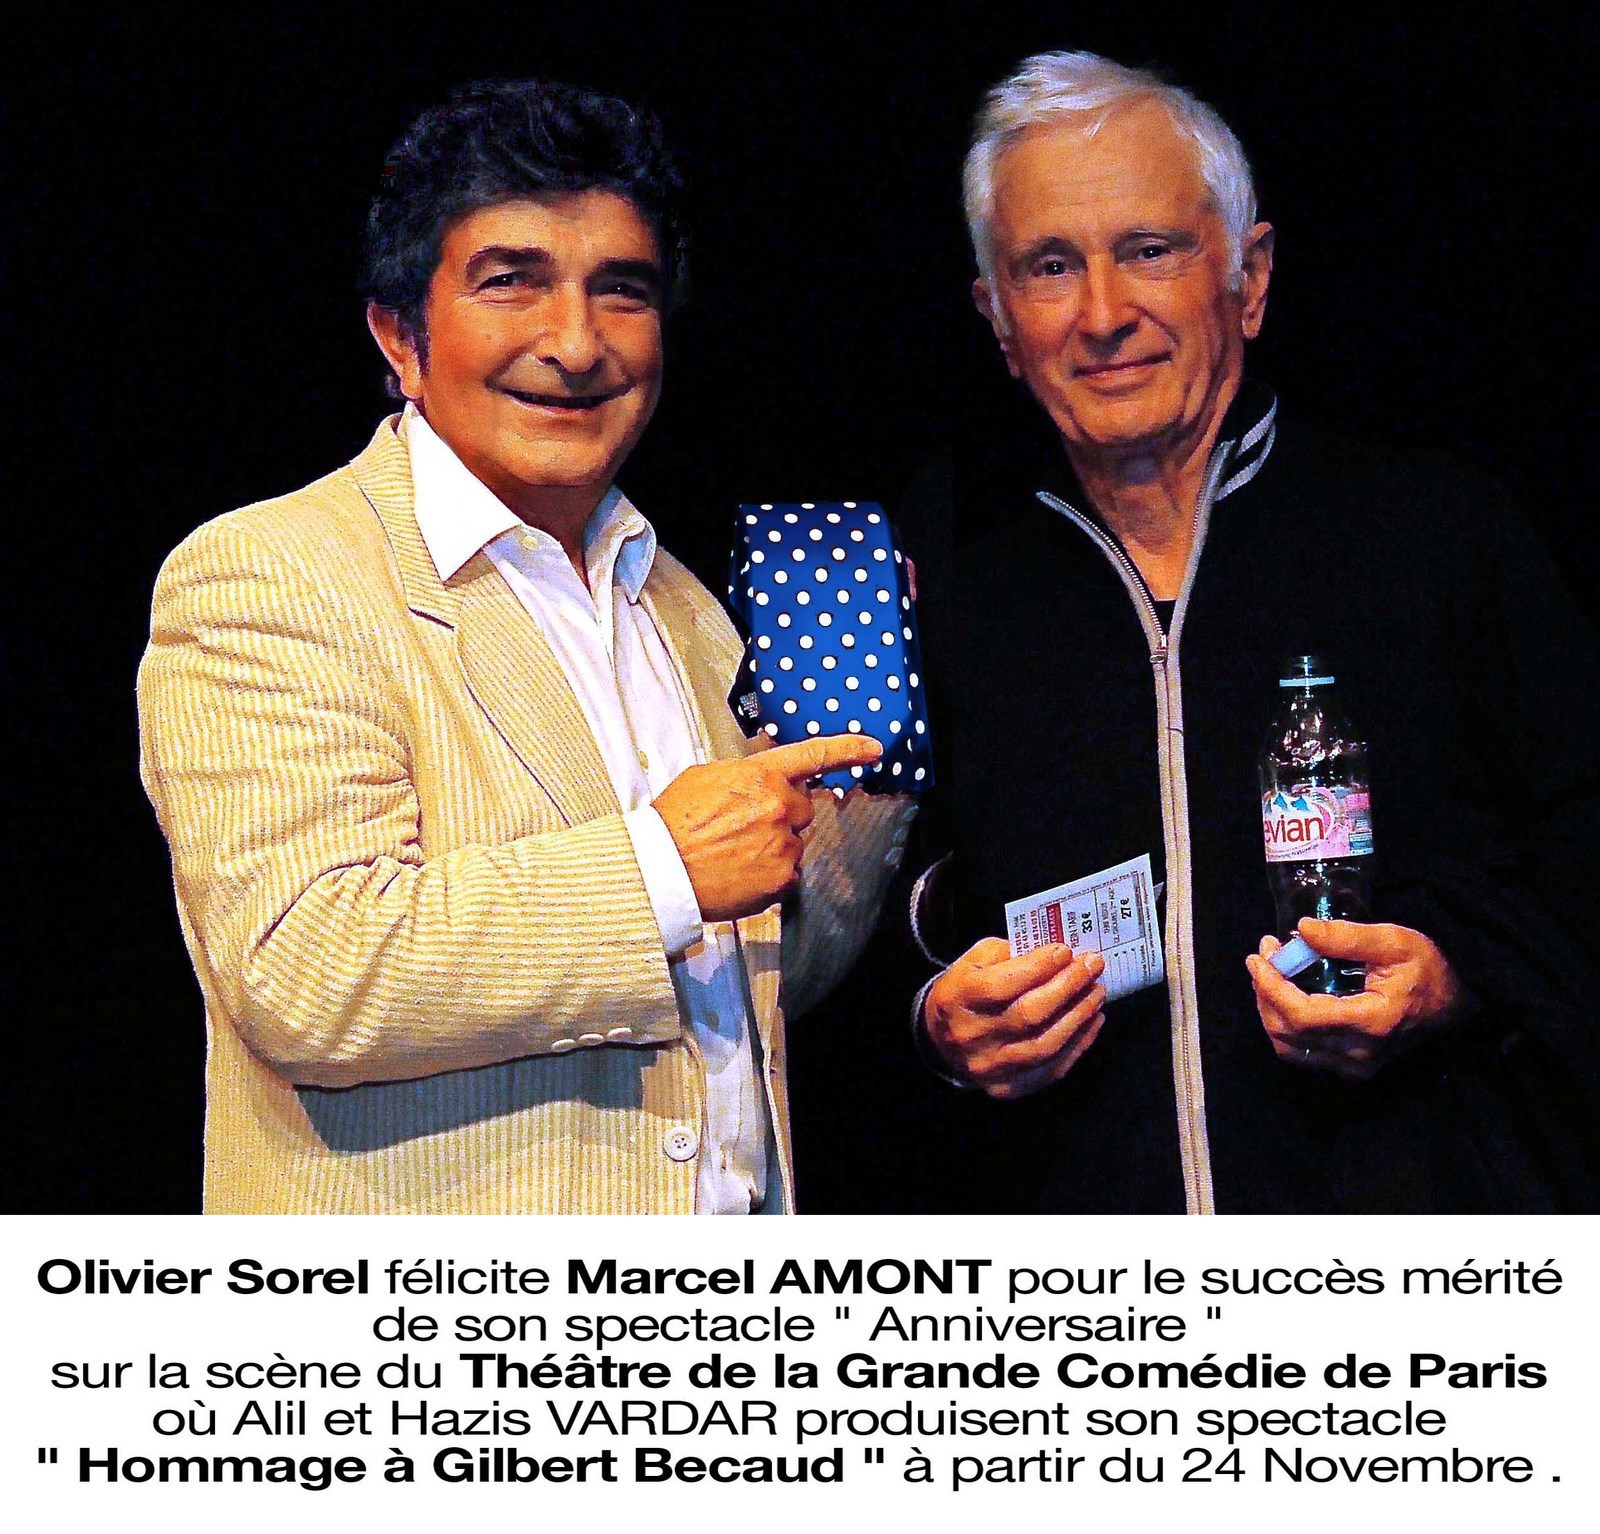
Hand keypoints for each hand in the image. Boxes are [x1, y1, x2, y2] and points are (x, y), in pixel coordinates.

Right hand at [654, 735, 882, 920]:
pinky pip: (788, 874)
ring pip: (792, 844)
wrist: (660, 869)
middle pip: (800, 810)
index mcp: (761, 775)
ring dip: (772, 848)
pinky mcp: (782, 878)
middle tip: (742, 830)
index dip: (848, 749)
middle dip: (779, 817)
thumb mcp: (705, 777)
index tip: (873, 749)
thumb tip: (758, 782)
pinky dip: (769, 876)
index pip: (813, 755)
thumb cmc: (673, 824)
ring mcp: (783, 843)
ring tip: (733, 855)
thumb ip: (743, 775)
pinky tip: (739, 873)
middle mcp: (779, 806)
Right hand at [924, 937, 1106, 1099]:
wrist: (940, 1039)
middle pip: (1029, 1015)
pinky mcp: (1007, 1087)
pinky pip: (1051, 1070)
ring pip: (1045, 1045)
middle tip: (1093, 965)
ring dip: (1079, 1017)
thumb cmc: (965, 992)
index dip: (1040, 967)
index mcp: (958, 999)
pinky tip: (1092, 1021)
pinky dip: (1078, 1045)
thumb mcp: (974, 961)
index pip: (1002, 985)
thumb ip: (1010, 953)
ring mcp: (990, 1067)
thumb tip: (1056, 956)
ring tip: (1097, 992)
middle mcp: (972, 1036)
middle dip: (1068, 987)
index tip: (1066, 951)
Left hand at [1245, 918, 1461, 1080]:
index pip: (1300, 1015)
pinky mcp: (1353, 1067)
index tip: (1258, 957)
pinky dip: (1286, 1026)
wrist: (1455, 1000)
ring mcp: (1355, 1065)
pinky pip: (1304, 1052)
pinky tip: (1287, 996)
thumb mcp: (1393, 941)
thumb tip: (1301, 929)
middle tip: (1265, 957)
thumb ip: (1346, 937)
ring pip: (1289, 1047)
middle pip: (1287, 1033)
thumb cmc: (1427, 967)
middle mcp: (1359, 1053)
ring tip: (1271, 975)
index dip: (1270, 988)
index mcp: (1370, 1022)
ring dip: (1271, 1011)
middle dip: (1265, 993)